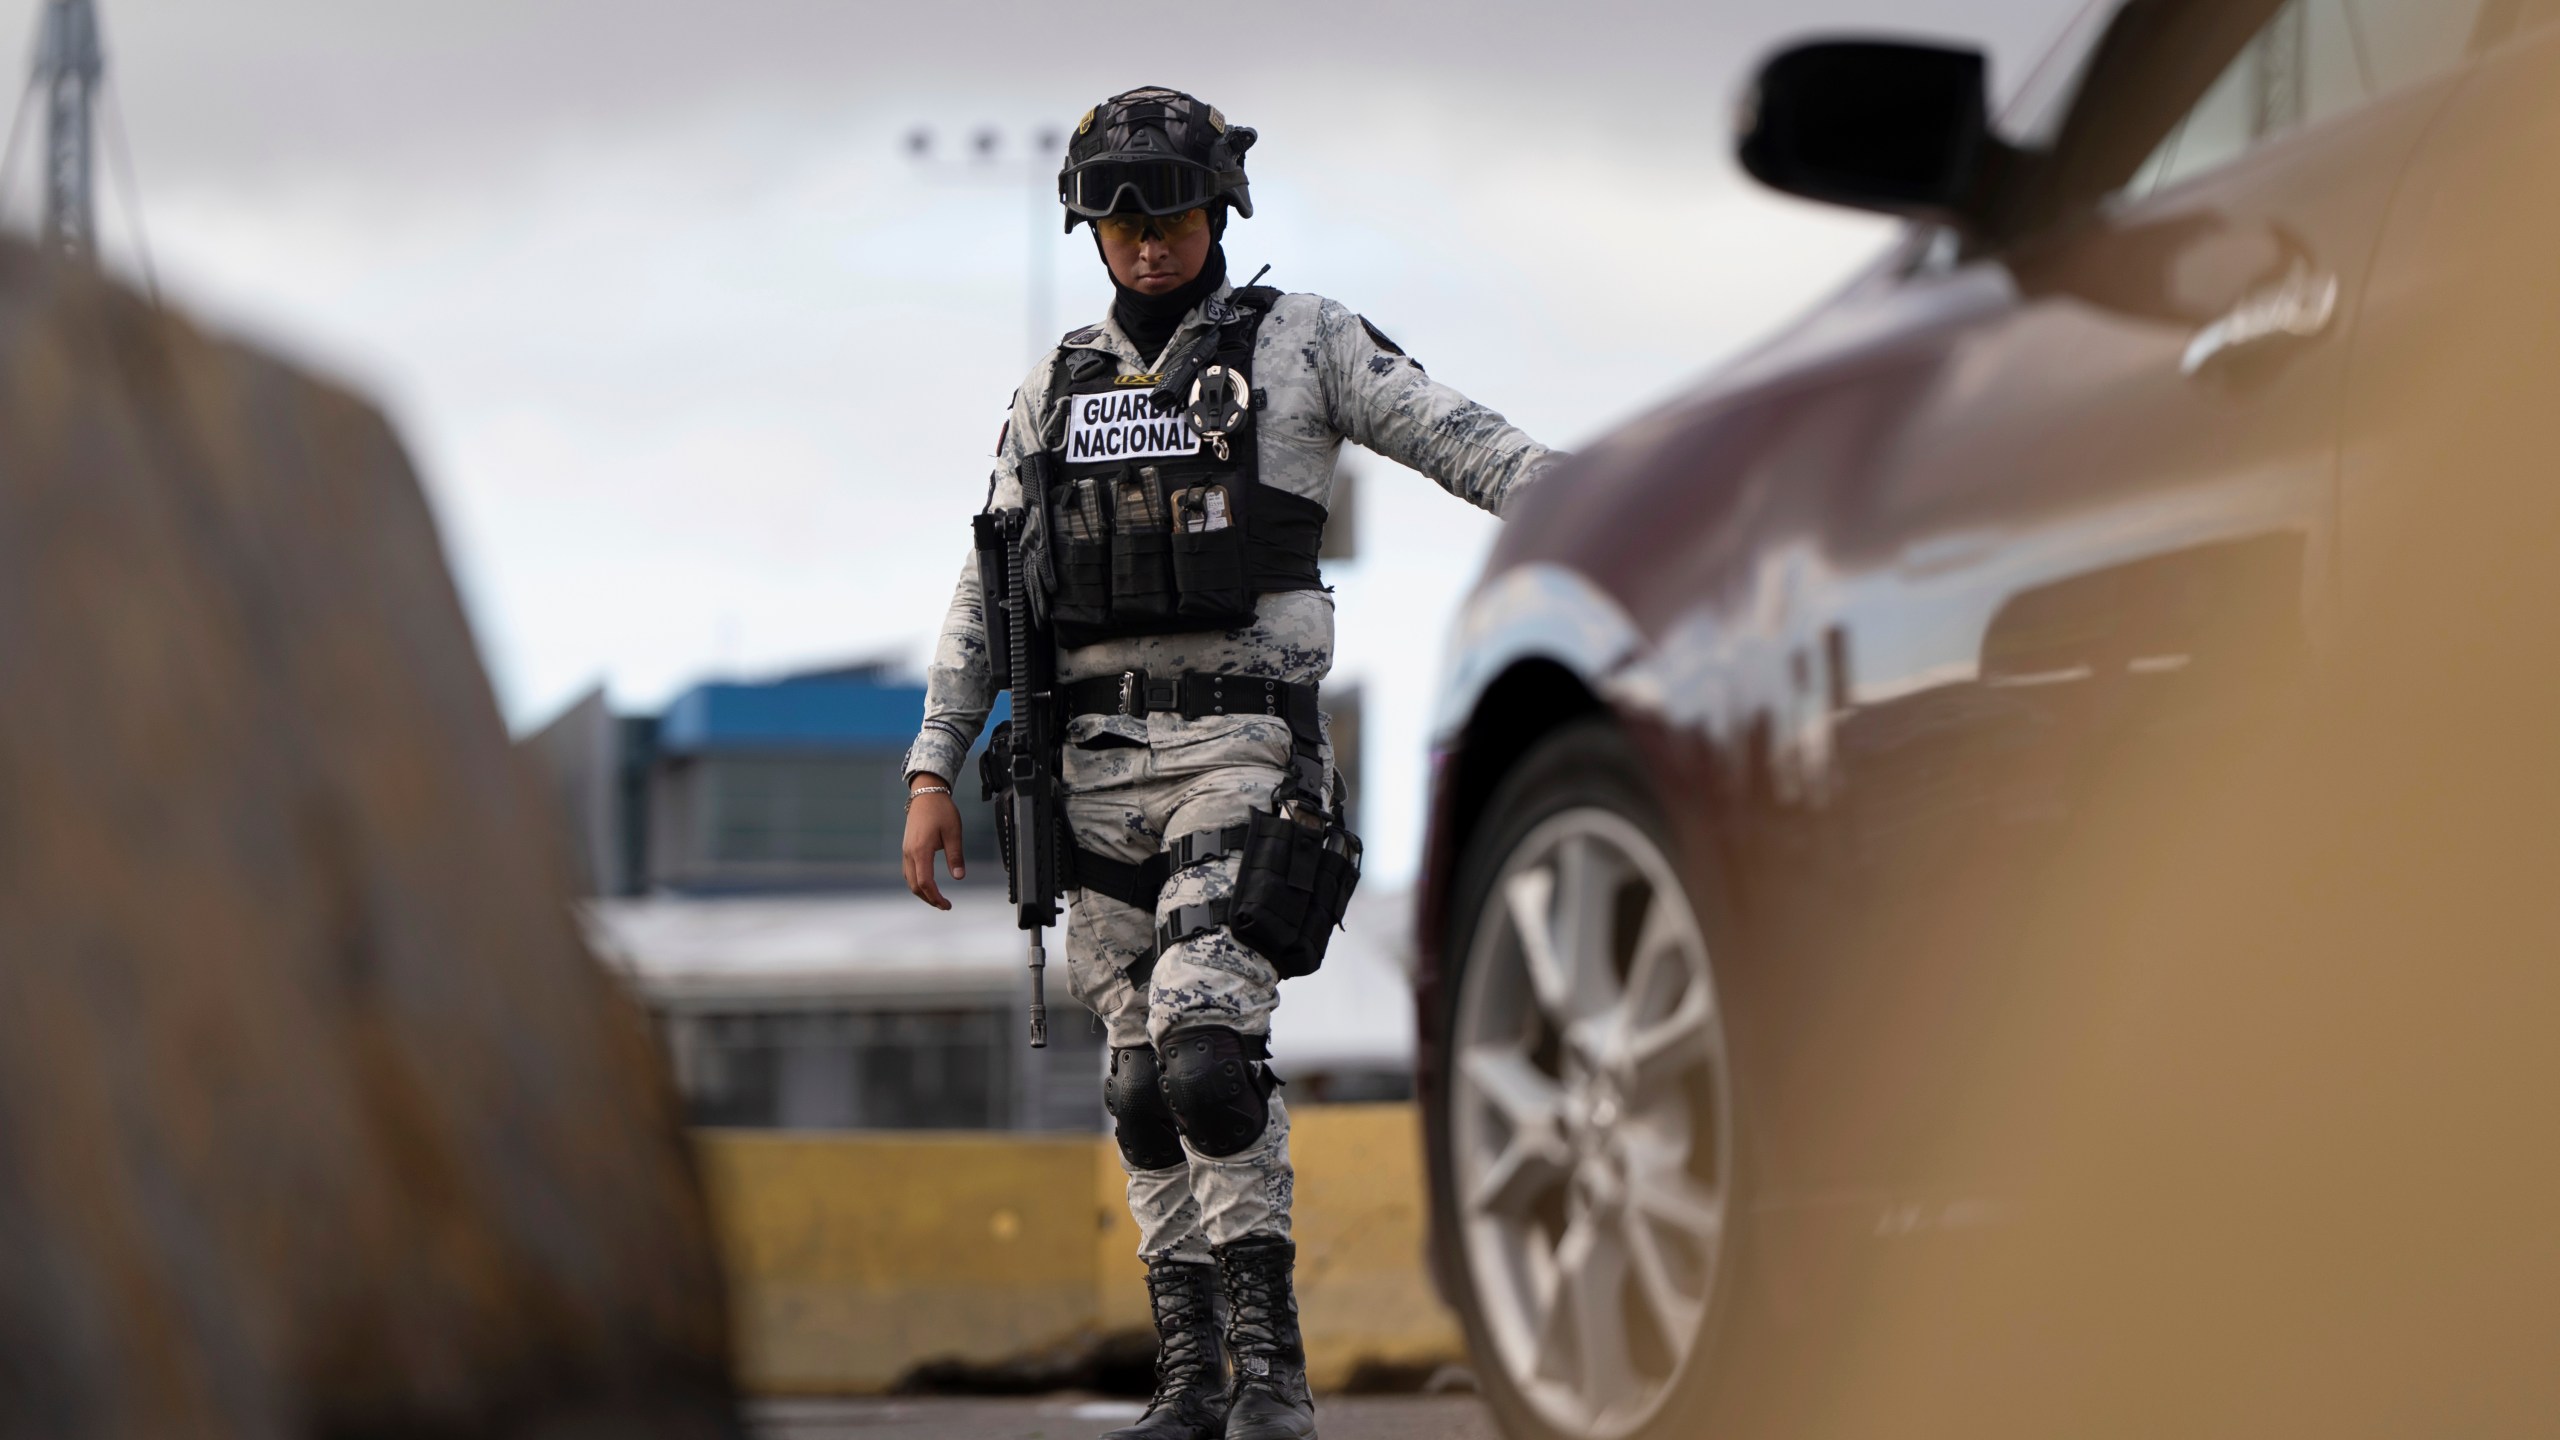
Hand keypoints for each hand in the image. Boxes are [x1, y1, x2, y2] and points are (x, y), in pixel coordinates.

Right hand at [902, 774, 964, 910]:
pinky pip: (908, 871)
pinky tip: (927, 884)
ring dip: (922, 892)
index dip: (935, 897)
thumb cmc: (940, 810)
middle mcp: (909, 853)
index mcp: (921, 851)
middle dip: (929, 899)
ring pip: (909, 880)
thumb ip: (955, 856)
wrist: (926, 794)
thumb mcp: (953, 832)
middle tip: (944, 905)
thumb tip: (959, 876)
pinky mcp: (907, 848)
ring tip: (937, 898)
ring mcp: (906, 851)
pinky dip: (917, 882)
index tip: (946, 905)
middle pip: (914, 885)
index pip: (925, 882)